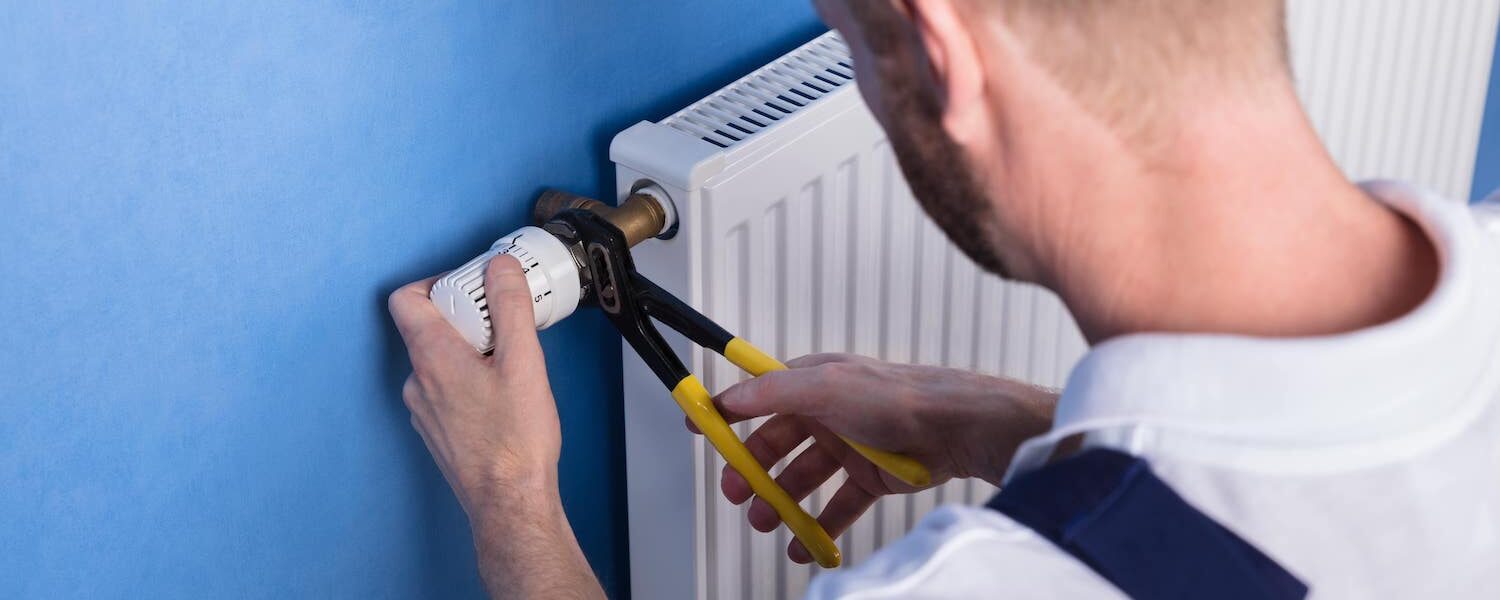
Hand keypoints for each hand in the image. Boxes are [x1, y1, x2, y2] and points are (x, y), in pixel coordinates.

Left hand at [388, 255, 559, 514]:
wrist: (508, 501)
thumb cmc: (514, 441)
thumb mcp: (524, 362)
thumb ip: (510, 307)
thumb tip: (500, 268)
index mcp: (432, 356)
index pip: (407, 298)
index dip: (438, 282)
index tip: (474, 287)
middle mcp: (418, 381)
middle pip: (428, 326)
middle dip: (467, 318)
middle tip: (505, 326)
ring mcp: (423, 409)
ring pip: (439, 360)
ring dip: (469, 351)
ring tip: (509, 364)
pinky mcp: (436, 430)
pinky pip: (445, 389)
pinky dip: (468, 380)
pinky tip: (501, 396)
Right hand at [700, 353, 1056, 563]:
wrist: (958, 429)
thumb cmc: (897, 397)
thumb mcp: (824, 387)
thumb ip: (771, 392)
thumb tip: (728, 396)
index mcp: (812, 383)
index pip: (757, 396)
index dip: (726, 412)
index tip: (697, 429)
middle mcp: (827, 413)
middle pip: (774, 445)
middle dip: (750, 471)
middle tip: (736, 495)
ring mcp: (848, 447)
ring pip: (801, 479)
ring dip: (780, 502)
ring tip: (767, 523)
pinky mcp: (871, 478)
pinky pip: (835, 506)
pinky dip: (818, 526)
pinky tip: (805, 543)